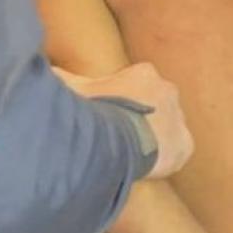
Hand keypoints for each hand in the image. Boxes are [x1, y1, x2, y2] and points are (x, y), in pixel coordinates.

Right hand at [54, 62, 193, 179]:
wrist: (116, 140)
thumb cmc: (95, 110)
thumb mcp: (75, 89)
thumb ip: (64, 76)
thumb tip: (47, 67)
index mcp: (144, 73)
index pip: (138, 83)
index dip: (123, 99)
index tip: (111, 113)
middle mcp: (168, 90)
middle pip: (157, 102)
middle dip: (143, 115)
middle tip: (122, 132)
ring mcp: (179, 118)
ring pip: (169, 125)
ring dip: (156, 135)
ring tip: (133, 150)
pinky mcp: (185, 144)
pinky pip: (179, 149)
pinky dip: (167, 157)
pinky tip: (148, 164)